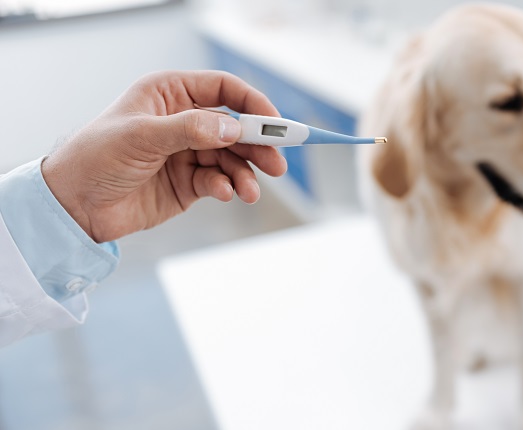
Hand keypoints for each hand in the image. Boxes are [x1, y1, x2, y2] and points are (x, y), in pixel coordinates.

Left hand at [42, 70, 287, 242]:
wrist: (73, 205)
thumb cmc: (95, 156)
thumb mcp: (142, 136)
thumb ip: (191, 129)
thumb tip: (233, 129)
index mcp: (170, 94)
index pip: (223, 89)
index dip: (252, 103)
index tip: (274, 123)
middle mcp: (183, 121)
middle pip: (235, 127)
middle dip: (257, 145)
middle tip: (276, 163)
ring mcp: (187, 153)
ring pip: (231, 158)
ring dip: (245, 173)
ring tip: (251, 191)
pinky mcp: (188, 183)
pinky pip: (218, 181)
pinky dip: (226, 187)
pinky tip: (224, 194)